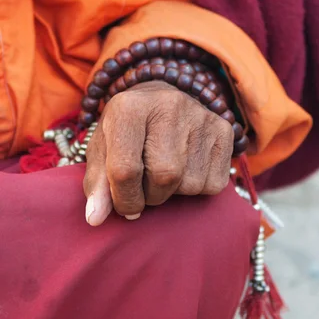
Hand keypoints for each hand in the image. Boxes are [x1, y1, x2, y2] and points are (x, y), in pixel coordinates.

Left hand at [83, 81, 233, 225]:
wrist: (159, 100)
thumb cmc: (126, 131)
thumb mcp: (103, 150)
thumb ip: (97, 184)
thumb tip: (95, 218)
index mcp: (129, 107)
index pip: (125, 169)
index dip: (123, 199)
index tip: (124, 206)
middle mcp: (169, 105)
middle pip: (164, 176)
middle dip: (151, 196)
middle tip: (145, 188)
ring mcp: (201, 116)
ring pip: (191, 183)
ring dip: (175, 192)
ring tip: (165, 173)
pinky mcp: (223, 130)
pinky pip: (214, 183)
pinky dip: (198, 188)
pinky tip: (186, 169)